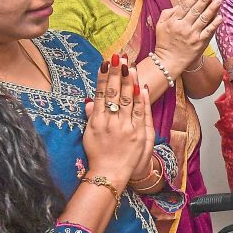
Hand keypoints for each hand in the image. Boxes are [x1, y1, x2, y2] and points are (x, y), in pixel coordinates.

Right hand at [82, 56, 155, 188]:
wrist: (109, 174)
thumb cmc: (98, 154)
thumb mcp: (89, 134)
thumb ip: (91, 116)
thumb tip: (91, 100)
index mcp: (97, 121)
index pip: (101, 93)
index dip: (103, 77)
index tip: (105, 62)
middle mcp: (111, 122)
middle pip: (114, 93)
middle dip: (117, 74)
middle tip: (120, 57)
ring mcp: (126, 128)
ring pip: (128, 100)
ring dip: (130, 81)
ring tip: (131, 65)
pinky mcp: (139, 134)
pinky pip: (141, 113)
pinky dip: (142, 99)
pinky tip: (142, 86)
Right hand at [155, 0, 221, 70]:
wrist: (168, 61)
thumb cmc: (164, 43)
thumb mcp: (160, 25)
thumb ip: (167, 13)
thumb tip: (179, 5)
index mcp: (173, 21)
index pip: (185, 6)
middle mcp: (183, 27)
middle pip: (196, 10)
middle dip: (205, 0)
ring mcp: (192, 35)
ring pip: (204, 19)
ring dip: (212, 8)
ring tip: (218, 0)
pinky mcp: (199, 43)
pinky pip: (208, 31)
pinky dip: (214, 24)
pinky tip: (220, 17)